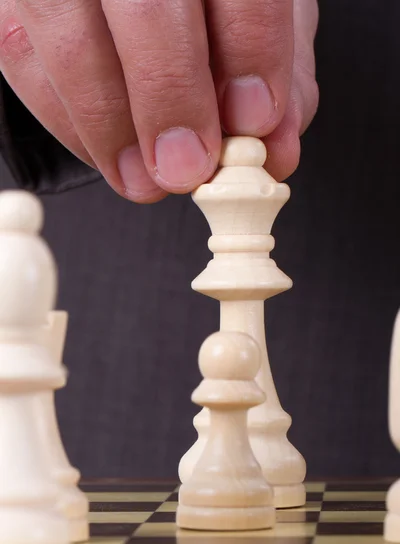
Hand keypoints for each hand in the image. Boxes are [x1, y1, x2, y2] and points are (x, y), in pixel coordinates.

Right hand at [0, 0, 318, 202]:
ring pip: (75, 45)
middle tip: (187, 168)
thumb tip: (275, 151)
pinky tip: (111, 155)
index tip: (253, 120)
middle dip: (170, 98)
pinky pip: (29, 65)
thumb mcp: (259, 13)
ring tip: (147, 181)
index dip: (250, 51)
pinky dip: (73, 126)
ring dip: (114, 130)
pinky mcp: (14, 4)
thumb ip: (277, 75)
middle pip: (144, 7)